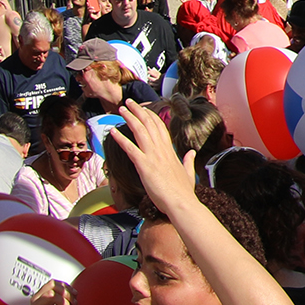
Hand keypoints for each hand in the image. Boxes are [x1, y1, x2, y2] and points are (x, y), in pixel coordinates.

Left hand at [108, 103, 199, 220]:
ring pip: (140, 131)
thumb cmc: (183, 192)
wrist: (181, 203)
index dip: (151, 116)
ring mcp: (153, 156)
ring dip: (129, 118)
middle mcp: (162, 150)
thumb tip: (191, 152)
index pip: (160, 127)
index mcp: (170, 151)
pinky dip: (121, 138)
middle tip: (129, 102)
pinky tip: (113, 131)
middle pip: (149, 124)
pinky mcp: (144, 166)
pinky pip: (130, 148)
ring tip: (121, 109)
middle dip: (138, 111)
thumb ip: (188, 161)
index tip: (143, 109)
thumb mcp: (188, 173)